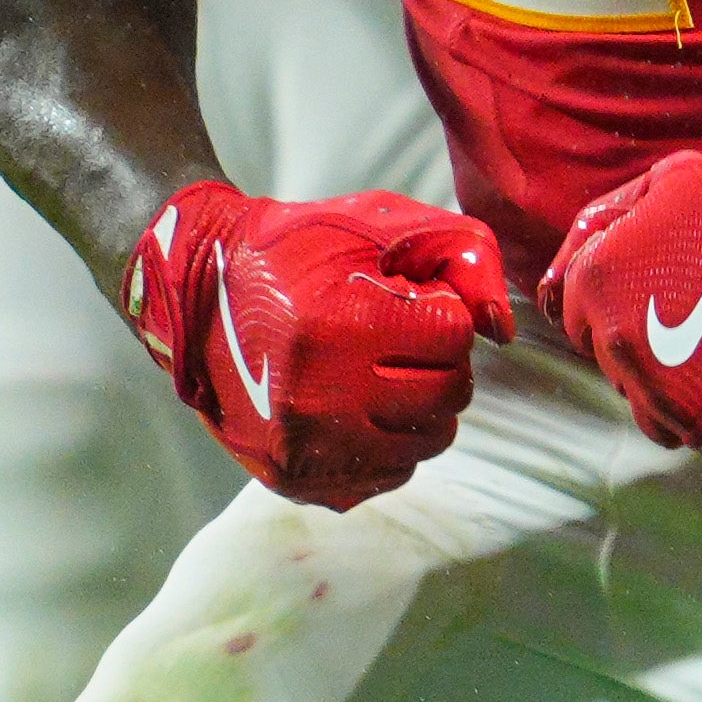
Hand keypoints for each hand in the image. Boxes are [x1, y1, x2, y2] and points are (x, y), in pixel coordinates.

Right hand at [123, 181, 513, 509]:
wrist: (198, 291)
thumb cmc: (298, 247)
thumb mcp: (381, 223)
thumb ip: (462, 257)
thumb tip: (503, 330)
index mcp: (342, 326)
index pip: (454, 338)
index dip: (441, 311)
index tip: (408, 299)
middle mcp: (321, 398)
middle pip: (447, 396)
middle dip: (441, 361)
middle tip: (406, 338)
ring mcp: (305, 447)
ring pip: (425, 443)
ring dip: (423, 405)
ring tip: (385, 370)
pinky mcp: (294, 479)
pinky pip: (387, 477)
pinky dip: (390, 443)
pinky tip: (362, 406)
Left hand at [538, 149, 701, 470]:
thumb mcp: (673, 180)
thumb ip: (603, 223)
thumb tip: (557, 272)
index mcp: (601, 287)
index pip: (572, 313)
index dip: (616, 295)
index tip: (662, 281)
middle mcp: (624, 354)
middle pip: (613, 365)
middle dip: (647, 339)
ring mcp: (677, 405)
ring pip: (655, 412)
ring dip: (681, 384)